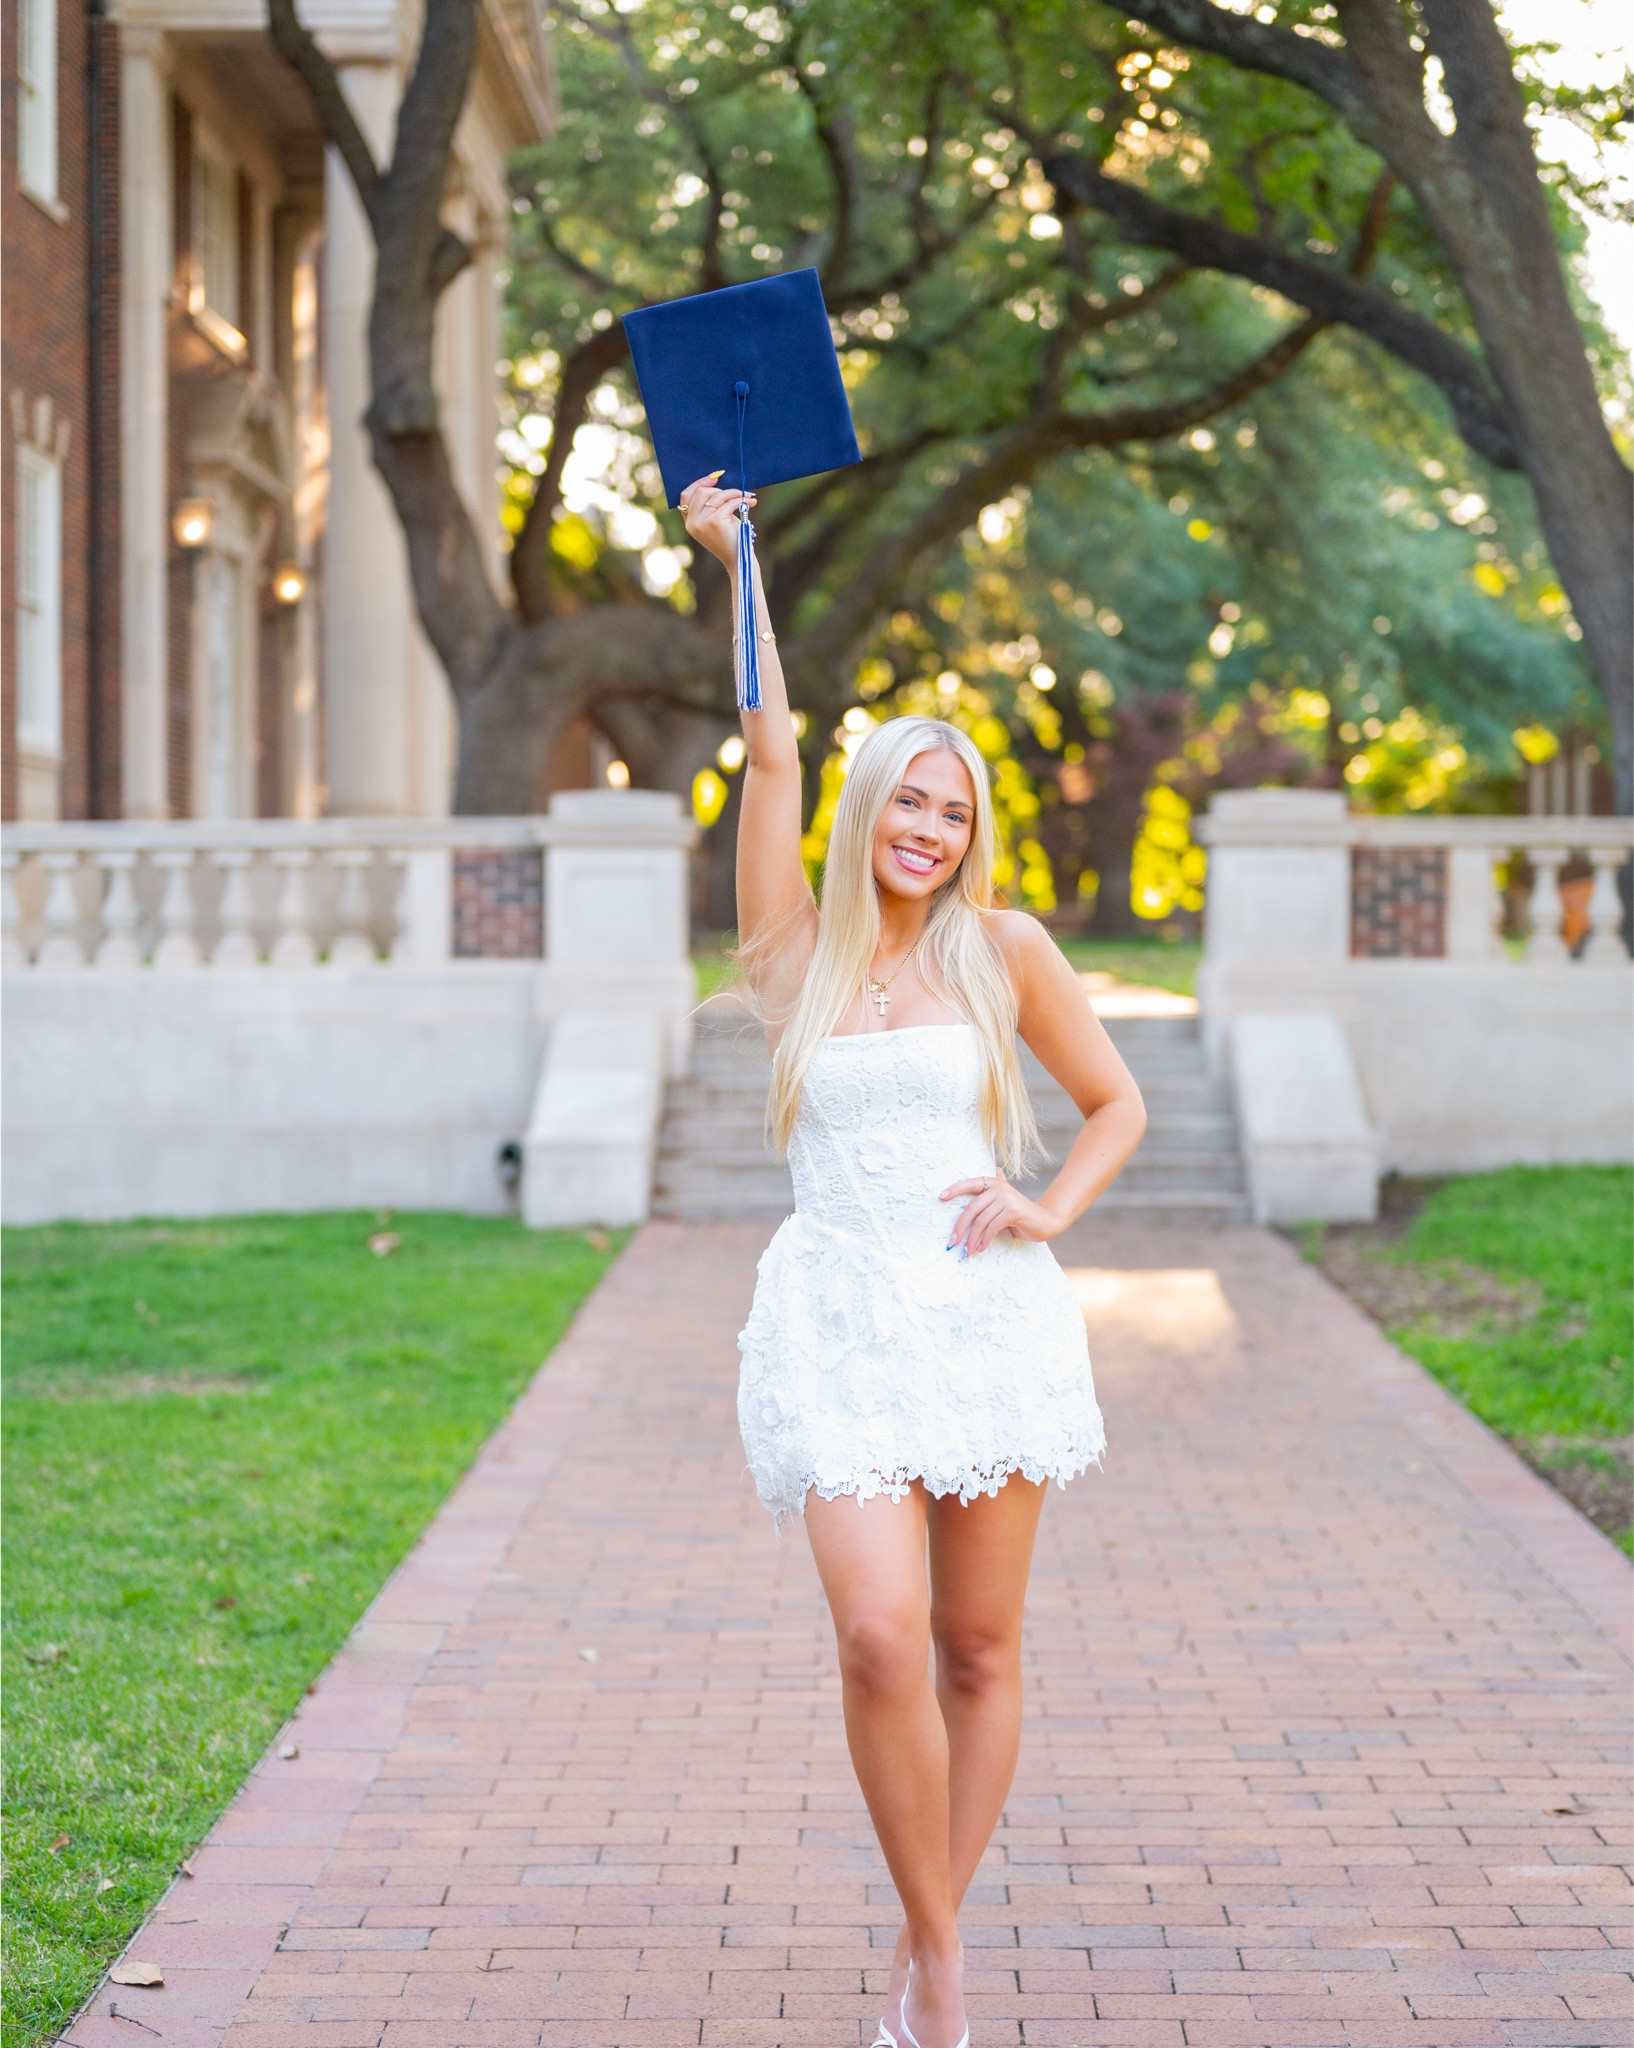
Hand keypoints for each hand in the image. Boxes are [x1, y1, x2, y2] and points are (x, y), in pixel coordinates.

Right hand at [680, 472, 755, 568]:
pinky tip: (750, 502)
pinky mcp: (715, 522)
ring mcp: (702, 523)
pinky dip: (740, 500)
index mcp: (689, 523)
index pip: (685, 496)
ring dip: (734, 493)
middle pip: (701, 492)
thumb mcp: (715, 520)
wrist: (738, 559)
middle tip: (735, 493)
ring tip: (746, 497)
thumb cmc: (729, 539)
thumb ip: (710, 505)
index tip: (714, 478)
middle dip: (720, 489)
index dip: (698, 483)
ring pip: (716, 496)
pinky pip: (729, 503)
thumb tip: (716, 480)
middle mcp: (692, 523)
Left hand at [940, 1171, 1061, 1255]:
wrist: (1045, 1221)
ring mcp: (1006, 1199)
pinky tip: (980, 1249)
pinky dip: (984, 1240)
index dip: (955, 1189)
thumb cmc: (1021, 1213)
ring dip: (971, 1238)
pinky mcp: (1012, 1212)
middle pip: (972, 1208)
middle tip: (952, 1242)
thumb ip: (999, 1187)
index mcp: (994, 1183)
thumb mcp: (1006, 1201)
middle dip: (960, 1227)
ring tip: (966, 1251)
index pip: (970, 1183)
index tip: (941, 1197)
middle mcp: (999, 1188)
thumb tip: (996, 1170)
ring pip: (981, 1221)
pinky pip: (992, 1227)